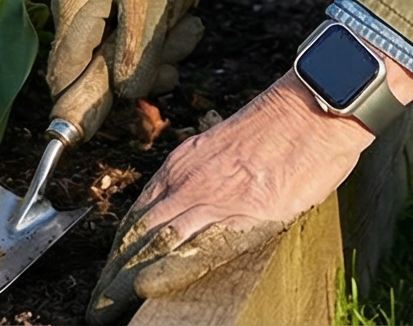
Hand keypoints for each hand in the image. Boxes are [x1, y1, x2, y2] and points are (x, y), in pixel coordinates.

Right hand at [47, 0, 206, 137]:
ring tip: (184, 14)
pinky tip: (184, 2)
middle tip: (173, 44)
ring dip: (167, 45)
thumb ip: (135, 51)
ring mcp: (103, 13)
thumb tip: (126, 95)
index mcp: (74, 15)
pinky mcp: (125, 9)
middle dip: (147, 67)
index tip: (103, 123)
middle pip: (106, 74)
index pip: (62, 78)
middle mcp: (81, 18)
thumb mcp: (147, 0)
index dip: (79, 106)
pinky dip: (171, 28)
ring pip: (134, 58)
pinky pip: (148, 38)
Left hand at [86, 63, 412, 321]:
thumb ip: (208, 174)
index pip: (139, 213)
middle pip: (138, 233)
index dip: (121, 247)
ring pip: (154, 243)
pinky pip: (195, 248)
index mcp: (184, 163)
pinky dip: (166, 271)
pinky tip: (146, 288)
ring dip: (127, 279)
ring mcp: (211, 198)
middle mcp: (188, 180)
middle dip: (115, 271)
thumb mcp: (228, 146)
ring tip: (109, 307)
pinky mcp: (240, 215)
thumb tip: (200, 203)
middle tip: (99, 302)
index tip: (110, 273)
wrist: (314, 107)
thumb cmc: (283, 125)